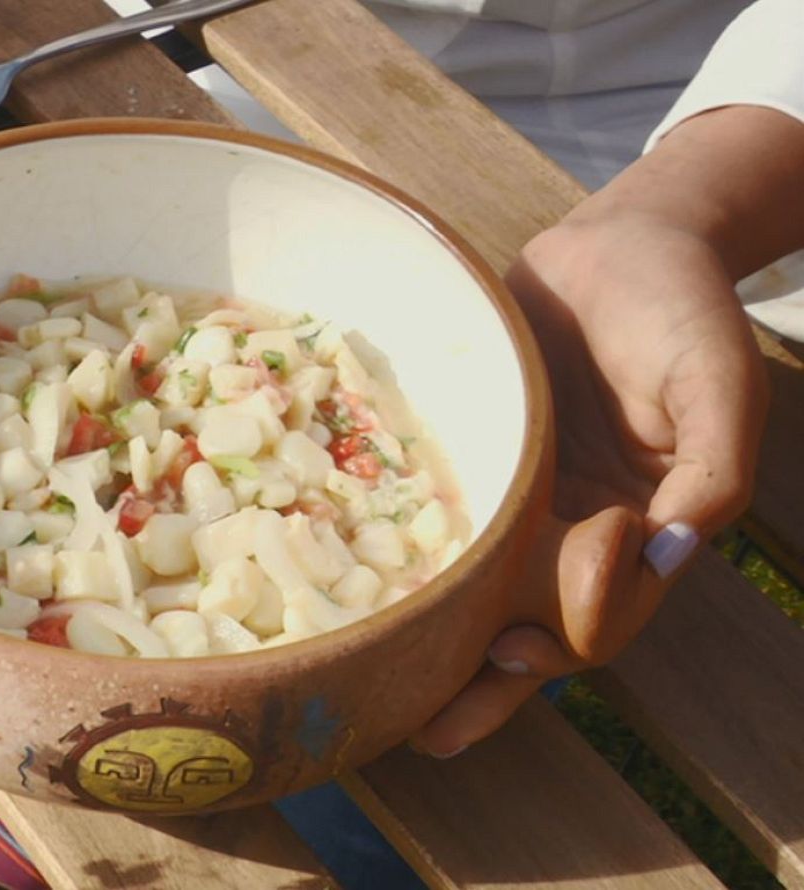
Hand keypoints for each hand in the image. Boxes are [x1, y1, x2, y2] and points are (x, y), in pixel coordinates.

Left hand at [412, 105, 803, 756]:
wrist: (620, 243)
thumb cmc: (679, 310)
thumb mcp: (716, 382)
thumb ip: (710, 469)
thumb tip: (671, 550)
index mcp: (639, 529)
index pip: (603, 610)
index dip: (565, 636)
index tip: (514, 649)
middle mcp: (573, 532)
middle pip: (530, 627)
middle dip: (484, 683)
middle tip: (428, 729)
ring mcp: (517, 502)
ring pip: (474, 593)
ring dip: (435, 649)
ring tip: (377, 698)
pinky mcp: (471, 462)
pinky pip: (435, 522)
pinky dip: (403, 563)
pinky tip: (355, 595)